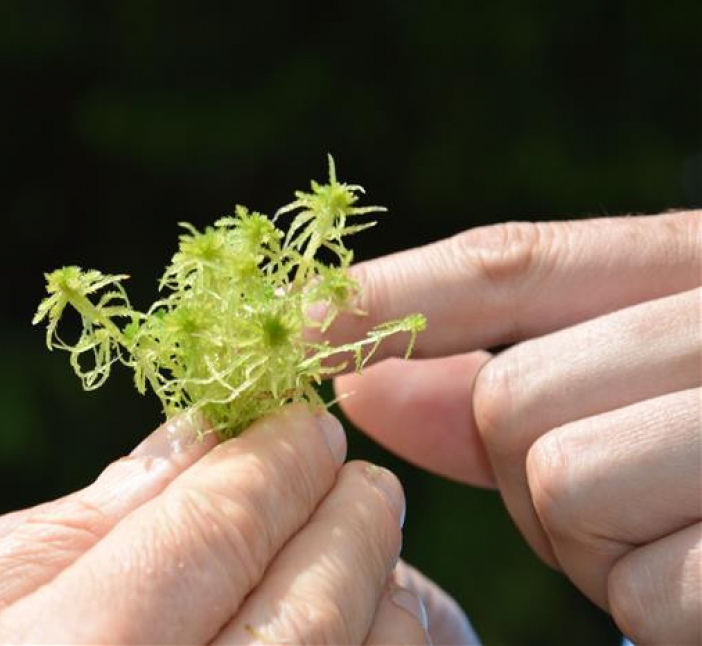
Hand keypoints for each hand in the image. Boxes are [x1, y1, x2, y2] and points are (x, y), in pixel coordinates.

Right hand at [0, 405, 469, 643]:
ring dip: (383, 607)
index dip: (270, 468)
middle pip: (302, 618)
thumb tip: (178, 448)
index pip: (210, 536)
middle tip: (361, 479)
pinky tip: (368, 639)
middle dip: (347, 528)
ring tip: (373, 557)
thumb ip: (53, 541)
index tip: (304, 428)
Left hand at [327, 211, 700, 644]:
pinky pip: (637, 584)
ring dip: (586, 537)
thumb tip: (360, 382)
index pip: (512, 267)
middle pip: (510, 397)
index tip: (291, 327)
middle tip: (614, 484)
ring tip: (666, 525)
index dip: (391, 298)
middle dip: (526, 466)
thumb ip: (492, 381)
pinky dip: (649, 598)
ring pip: (559, 481)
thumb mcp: (623, 395)